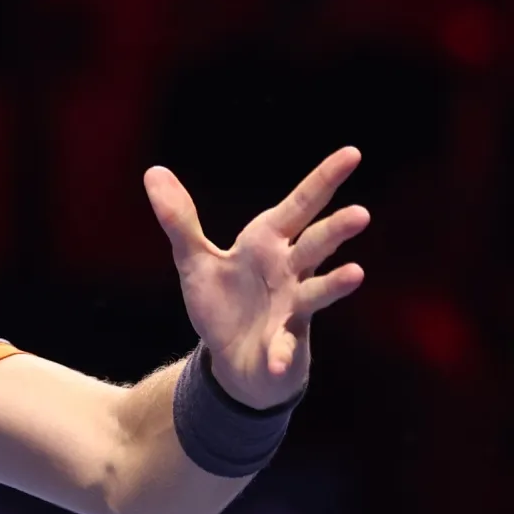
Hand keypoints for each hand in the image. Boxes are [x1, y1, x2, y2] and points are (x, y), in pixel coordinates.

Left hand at [143, 146, 369, 409]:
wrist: (231, 360)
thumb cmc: (223, 304)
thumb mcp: (194, 260)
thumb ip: (179, 220)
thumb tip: (154, 171)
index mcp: (268, 243)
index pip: (300, 205)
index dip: (324, 179)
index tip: (353, 152)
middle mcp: (289, 271)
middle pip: (315, 244)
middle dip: (336, 229)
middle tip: (360, 213)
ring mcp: (292, 308)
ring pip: (318, 291)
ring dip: (335, 284)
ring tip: (356, 274)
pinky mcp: (283, 344)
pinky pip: (284, 346)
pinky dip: (281, 353)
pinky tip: (278, 360)